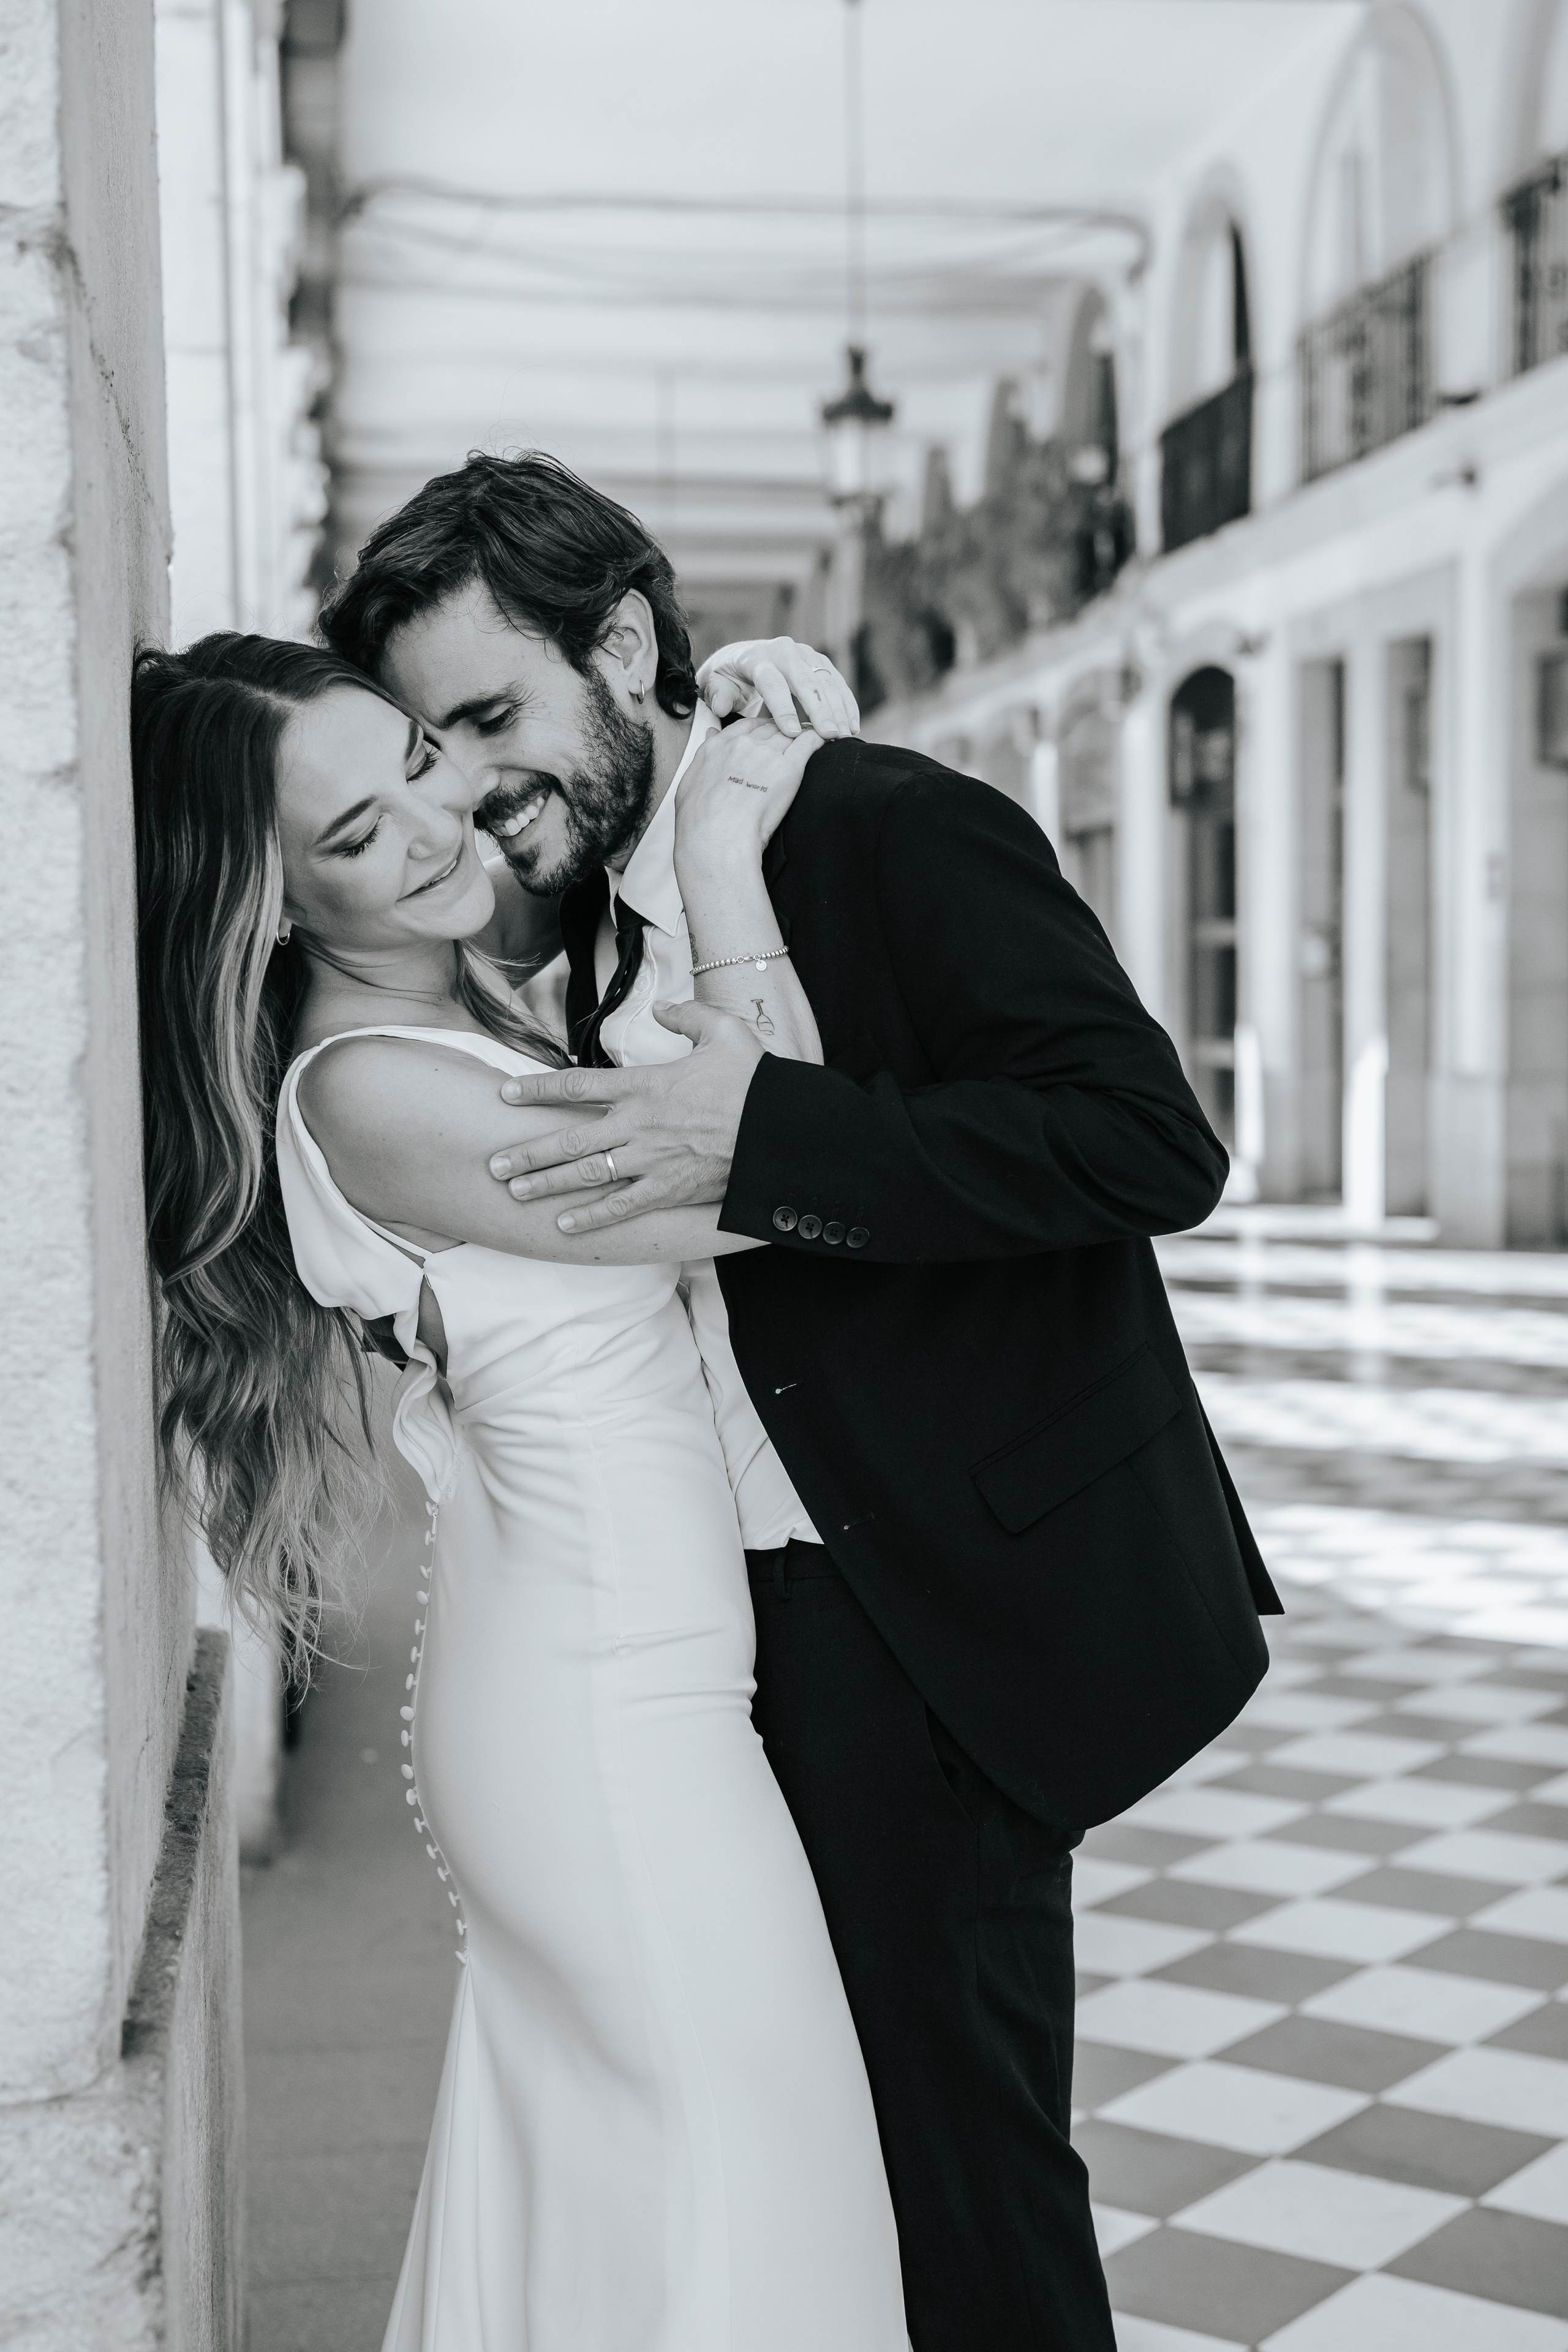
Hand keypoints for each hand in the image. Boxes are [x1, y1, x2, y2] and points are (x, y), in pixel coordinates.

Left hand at [486, 1001, 762, 1228]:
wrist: (783, 1131)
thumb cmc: (755, 1081)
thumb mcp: (724, 1032)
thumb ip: (687, 1016)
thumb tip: (663, 1010)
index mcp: (645, 1084)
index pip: (578, 1083)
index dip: (537, 1089)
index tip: (506, 1093)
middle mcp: (638, 1124)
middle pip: (570, 1138)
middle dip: (528, 1151)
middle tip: (493, 1162)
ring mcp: (651, 1160)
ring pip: (586, 1174)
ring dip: (547, 1184)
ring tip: (515, 1192)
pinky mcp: (669, 1189)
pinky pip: (622, 1205)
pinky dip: (591, 1217)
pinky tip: (564, 1224)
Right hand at [675, 716, 820, 874]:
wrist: (717, 837)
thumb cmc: (700, 822)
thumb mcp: (691, 784)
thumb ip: (704, 756)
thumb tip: (710, 735)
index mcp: (717, 747)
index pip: (745, 726)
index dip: (760, 729)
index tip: (768, 735)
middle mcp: (742, 744)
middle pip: (769, 727)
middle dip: (782, 730)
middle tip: (793, 738)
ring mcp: (766, 754)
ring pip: (789, 733)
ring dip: (800, 735)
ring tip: (813, 737)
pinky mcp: (788, 768)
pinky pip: (808, 743)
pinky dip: (817, 738)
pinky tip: (825, 739)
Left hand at [698, 637, 859, 740]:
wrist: (743, 658)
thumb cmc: (729, 678)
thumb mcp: (716, 684)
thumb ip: (717, 695)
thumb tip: (722, 707)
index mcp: (758, 656)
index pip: (773, 682)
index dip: (783, 708)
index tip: (792, 733)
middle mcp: (785, 651)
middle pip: (806, 680)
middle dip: (819, 709)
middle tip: (829, 734)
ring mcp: (806, 655)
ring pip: (826, 681)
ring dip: (838, 709)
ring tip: (844, 735)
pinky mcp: (820, 663)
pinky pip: (837, 683)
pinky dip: (846, 704)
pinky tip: (852, 726)